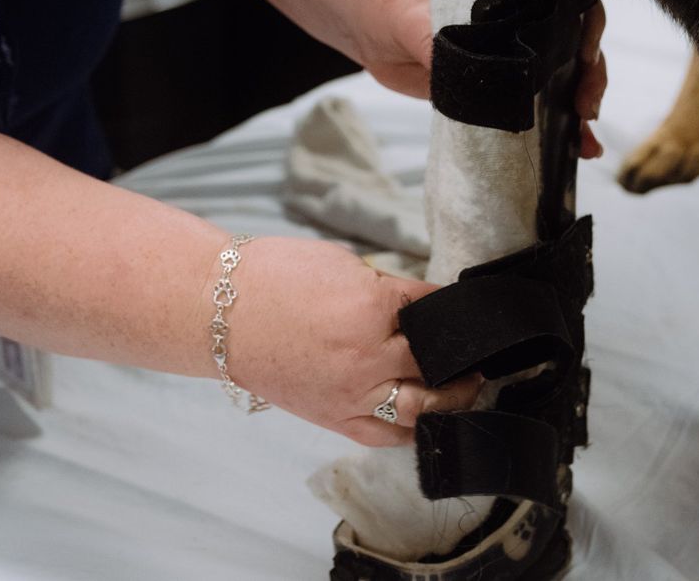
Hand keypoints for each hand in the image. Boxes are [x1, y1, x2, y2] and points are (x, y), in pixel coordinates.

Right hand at [217, 235, 482, 445]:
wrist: (219, 312)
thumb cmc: (273, 277)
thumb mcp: (341, 264)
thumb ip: (385, 288)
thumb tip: (417, 302)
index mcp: (372, 307)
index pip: (434, 309)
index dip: (454, 307)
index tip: (467, 309)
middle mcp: (367, 356)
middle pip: (436, 362)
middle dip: (463, 356)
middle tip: (478, 351)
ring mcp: (351, 393)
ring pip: (422, 407)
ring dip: (452, 399)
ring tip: (467, 387)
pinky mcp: (334, 417)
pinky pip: (387, 435)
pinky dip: (414, 429)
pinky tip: (430, 418)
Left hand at [337, 0, 608, 157]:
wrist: (367, 22)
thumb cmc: (392, 1)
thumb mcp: (413, 17)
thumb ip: (438, 43)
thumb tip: (468, 76)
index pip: (570, 4)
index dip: (588, 28)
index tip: (584, 55)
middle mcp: (522, 24)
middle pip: (575, 46)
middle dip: (590, 78)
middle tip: (585, 107)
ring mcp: (512, 58)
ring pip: (560, 81)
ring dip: (579, 111)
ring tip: (586, 142)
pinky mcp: (495, 89)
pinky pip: (531, 110)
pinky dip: (555, 132)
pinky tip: (574, 150)